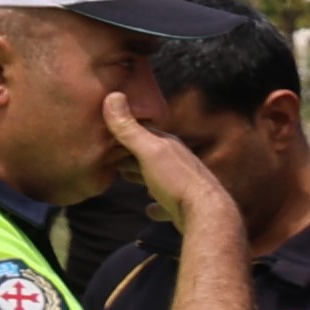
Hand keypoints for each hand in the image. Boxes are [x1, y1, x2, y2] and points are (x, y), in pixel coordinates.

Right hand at [108, 95, 236, 235]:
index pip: (141, 133)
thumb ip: (129, 129)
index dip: (122, 132)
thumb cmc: (176, 180)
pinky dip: (157, 205)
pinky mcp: (183, 206)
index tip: (102, 133)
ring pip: (157, 177)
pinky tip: (150, 210)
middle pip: (147, 155)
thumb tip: (113, 95)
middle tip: (108, 156)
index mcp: (169, 146)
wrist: (206, 214)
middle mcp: (177, 162)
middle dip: (129, 154)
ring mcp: (181, 184)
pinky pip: (166, 204)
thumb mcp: (149, 151)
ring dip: (142, 175)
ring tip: (125, 176)